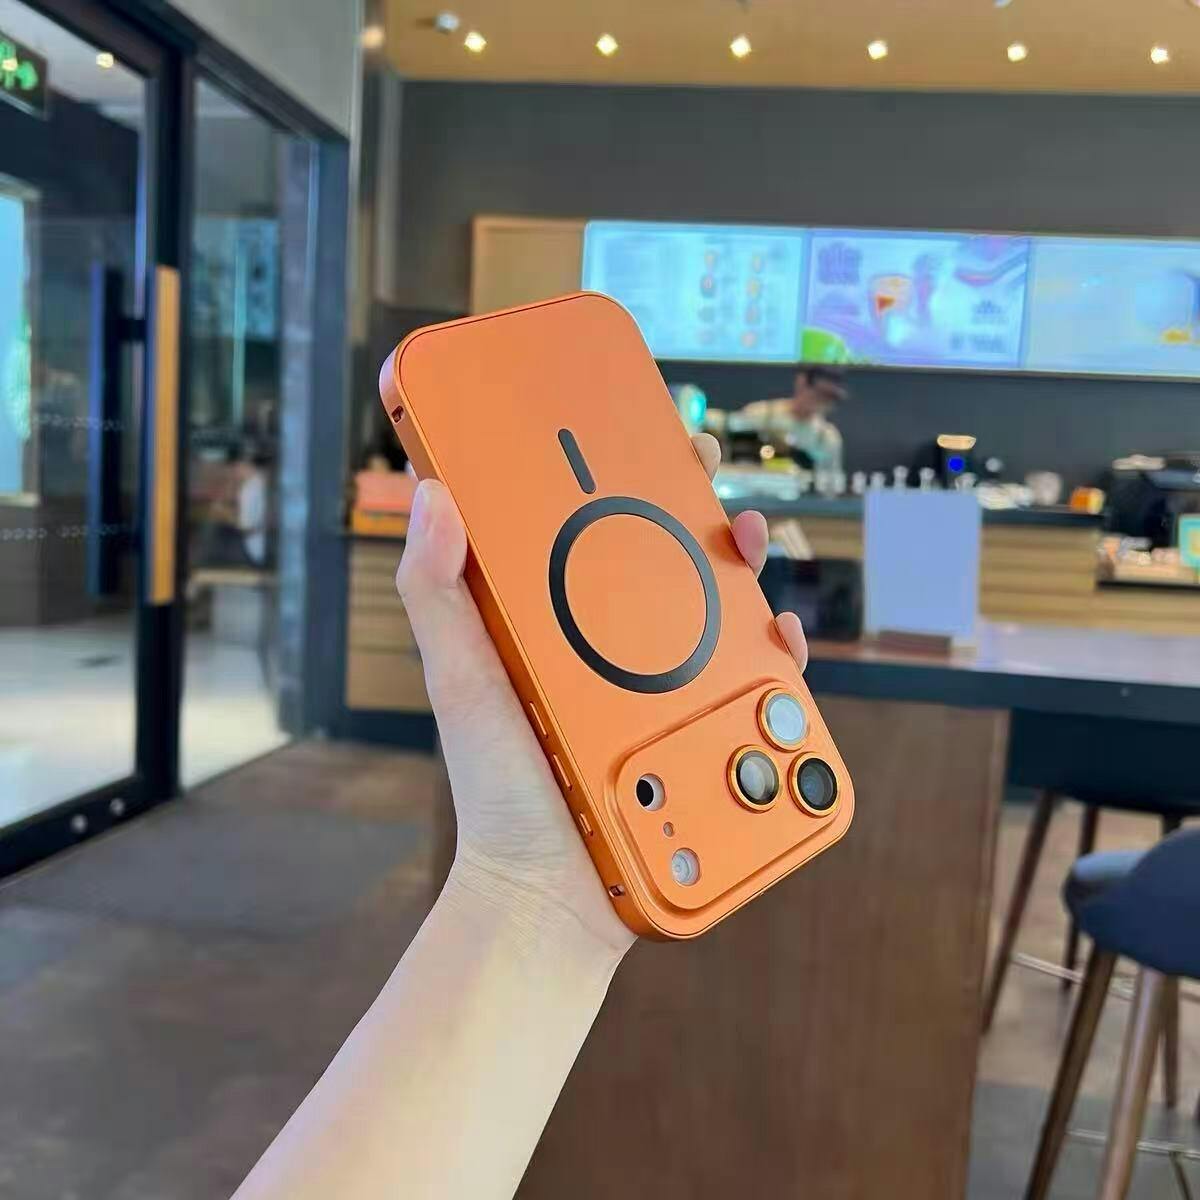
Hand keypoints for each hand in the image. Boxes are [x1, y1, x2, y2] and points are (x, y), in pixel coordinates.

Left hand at [395, 433, 808, 959]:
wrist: (550, 891)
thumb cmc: (497, 785)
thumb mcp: (460, 680)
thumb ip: (435, 593)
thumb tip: (435, 491)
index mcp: (559, 620)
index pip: (593, 528)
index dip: (622, 472)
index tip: (644, 426)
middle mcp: (618, 646)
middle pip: (668, 559)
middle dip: (698, 507)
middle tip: (707, 476)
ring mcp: (667, 688)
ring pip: (722, 610)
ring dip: (745, 567)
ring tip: (748, 543)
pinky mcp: (705, 731)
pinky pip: (755, 682)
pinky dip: (777, 654)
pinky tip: (780, 635)